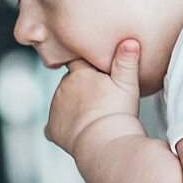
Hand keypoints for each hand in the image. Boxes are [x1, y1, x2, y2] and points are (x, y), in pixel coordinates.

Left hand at [43, 36, 143, 164]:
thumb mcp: (128, 83)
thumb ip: (127, 60)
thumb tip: (130, 41)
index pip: (79, 62)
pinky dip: (62, 126)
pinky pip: (54, 124)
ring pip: (62, 101)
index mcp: (79, 73)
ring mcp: (56, 108)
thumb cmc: (118, 112)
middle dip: (81, 86)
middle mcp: (63, 87)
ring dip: (73, 104)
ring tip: (92, 114)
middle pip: (70, 82)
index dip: (88, 67)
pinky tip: (75, 129)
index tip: (98, 74)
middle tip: (100, 97)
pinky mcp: (52, 128)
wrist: (104, 141)